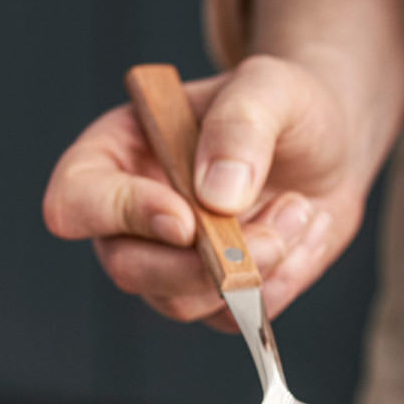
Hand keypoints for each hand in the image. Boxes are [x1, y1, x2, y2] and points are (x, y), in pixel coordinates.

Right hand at [42, 56, 366, 329]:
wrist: (328, 146)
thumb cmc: (283, 107)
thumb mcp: (270, 88)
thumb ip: (240, 126)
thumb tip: (216, 195)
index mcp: (116, 154)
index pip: (75, 200)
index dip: (121, 215)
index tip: (186, 220)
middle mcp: (129, 218)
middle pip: (127, 268)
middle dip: (201, 265)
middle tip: (269, 239)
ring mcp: (168, 262)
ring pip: (181, 301)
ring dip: (252, 269)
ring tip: (299, 209)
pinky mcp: (212, 296)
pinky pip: (231, 315)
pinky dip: (278, 282)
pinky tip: (300, 231)